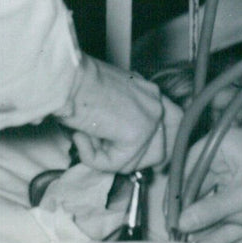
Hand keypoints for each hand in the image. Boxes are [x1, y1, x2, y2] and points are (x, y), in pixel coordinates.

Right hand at [57, 54, 181, 172]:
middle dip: (131, 160)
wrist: (68, 77)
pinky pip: (116, 165)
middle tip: (104, 151)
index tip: (141, 157)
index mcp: (149, 92)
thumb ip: (120, 121)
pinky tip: (82, 135)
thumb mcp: (106, 100)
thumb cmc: (77, 84)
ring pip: (135, 163)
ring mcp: (150, 118)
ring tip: (86, 135)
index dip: (158, 146)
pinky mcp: (138, 134)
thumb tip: (119, 148)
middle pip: (161, 152)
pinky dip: (92, 157)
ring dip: (106, 158)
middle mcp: (155, 102)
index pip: (173, 124)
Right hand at [177, 122, 241, 237]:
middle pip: (200, 187)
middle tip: (202, 236)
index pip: (185, 170)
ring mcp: (234, 166)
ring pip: (219, 198)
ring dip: (237, 214)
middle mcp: (222, 152)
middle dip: (211, 211)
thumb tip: (181, 222)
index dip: (177, 196)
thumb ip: (212, 209)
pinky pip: (233, 201)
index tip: (172, 222)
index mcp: (219, 145)